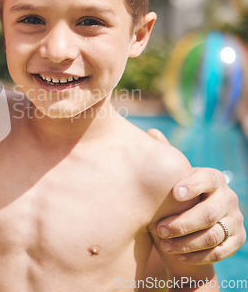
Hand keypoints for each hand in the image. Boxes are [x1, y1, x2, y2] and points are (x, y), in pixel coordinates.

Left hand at [147, 127, 245, 263]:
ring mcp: (235, 220)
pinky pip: (219, 252)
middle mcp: (228, 198)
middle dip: (181, 223)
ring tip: (163, 244)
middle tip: (158, 229)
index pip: (208, 179)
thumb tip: (151, 132)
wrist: (190, 225)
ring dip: (186, 243)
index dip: (192, 186)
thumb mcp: (170, 178)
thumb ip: (166, 157)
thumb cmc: (175, 197)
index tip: (174, 193)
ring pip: (212, 235)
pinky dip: (197, 256)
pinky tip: (177, 257)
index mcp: (213, 179)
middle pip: (208, 213)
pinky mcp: (237, 240)